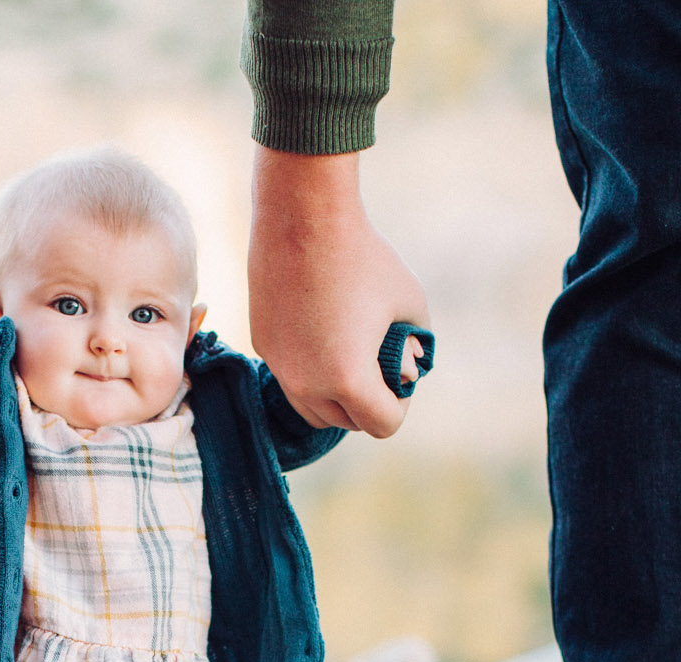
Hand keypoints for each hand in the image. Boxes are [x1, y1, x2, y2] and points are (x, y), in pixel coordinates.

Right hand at [249, 147, 428, 437]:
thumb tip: (410, 365)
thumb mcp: (411, 301)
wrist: (303, 218)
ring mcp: (280, 367)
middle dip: (368, 403)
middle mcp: (308, 384)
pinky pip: (292, 377)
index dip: (401, 404)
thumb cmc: (364, 258)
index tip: (401, 375)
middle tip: (379, 366)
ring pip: (312, 409)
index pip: (383, 425)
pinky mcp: (263, 345)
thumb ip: (416, 343)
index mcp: (349, 380)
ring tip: (352, 360)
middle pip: (346, 422)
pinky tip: (325, 333)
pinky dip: (311, 370)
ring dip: (336, 397)